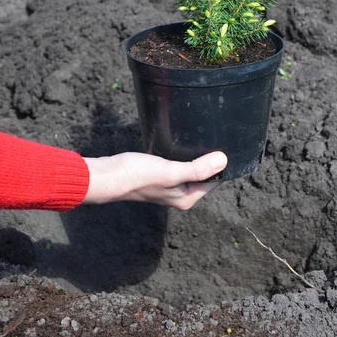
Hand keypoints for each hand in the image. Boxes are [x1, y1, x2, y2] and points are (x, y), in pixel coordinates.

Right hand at [82, 151, 226, 209]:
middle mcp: (180, 194)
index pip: (214, 181)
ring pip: (191, 168)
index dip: (221, 164)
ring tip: (202, 138)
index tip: (227, 146)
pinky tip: (183, 143)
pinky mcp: (160, 175)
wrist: (110, 175)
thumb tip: (223, 161)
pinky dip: (183, 155)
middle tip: (216, 137)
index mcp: (187, 198)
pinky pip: (179, 164)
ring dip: (196, 156)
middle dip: (210, 159)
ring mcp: (170, 186)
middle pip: (204, 175)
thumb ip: (197, 169)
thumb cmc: (139, 175)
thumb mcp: (171, 171)